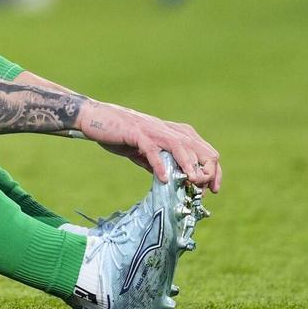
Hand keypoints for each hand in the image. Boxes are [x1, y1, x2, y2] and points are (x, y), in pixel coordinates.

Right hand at [78, 102, 221, 192]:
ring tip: (192, 183)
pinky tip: (163, 179)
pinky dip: (160, 164)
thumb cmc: (118, 134)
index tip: (211, 190)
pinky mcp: (137, 132)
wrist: (94, 117)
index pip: (205, 150)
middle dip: (206, 171)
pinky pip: (153, 150)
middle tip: (203, 191)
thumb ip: (159, 163)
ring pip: (181, 146)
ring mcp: (152, 130)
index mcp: (173, 132)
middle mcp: (167, 129)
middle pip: (199, 148)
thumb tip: (172, 182)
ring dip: (189, 166)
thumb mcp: (144, 152)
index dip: (213, 171)